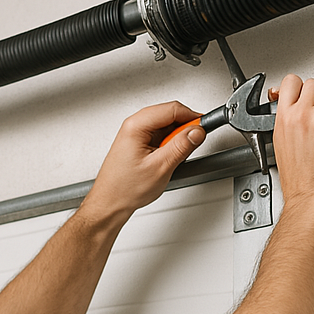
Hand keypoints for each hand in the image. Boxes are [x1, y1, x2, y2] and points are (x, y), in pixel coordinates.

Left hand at [83, 101, 206, 219]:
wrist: (110, 204)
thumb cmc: (124, 189)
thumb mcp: (160, 167)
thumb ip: (181, 146)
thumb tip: (197, 131)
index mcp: (136, 126)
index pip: (172, 109)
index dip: (191, 117)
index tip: (203, 127)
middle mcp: (133, 126)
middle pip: (169, 114)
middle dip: (184, 128)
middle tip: (193, 143)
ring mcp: (135, 134)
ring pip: (166, 126)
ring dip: (177, 138)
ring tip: (176, 157)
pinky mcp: (138, 144)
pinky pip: (160, 137)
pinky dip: (169, 145)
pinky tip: (169, 159)